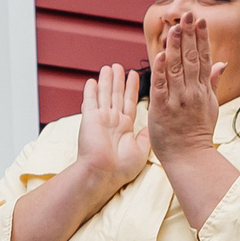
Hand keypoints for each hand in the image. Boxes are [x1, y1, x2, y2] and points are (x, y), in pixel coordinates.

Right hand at [75, 63, 147, 196]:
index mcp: (125, 127)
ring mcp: (100, 119)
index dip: (131, 88)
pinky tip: (92, 81)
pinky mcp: (89, 119)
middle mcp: (112, 121)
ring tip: (109, 67)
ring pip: (104, 94)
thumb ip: (144, 136)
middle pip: (116, 95)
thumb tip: (150, 127)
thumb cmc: (121, 168)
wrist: (103, 174)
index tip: (134, 75)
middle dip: (118, 80)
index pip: (129, 102)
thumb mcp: (141, 150)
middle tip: (119, 66)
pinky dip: (90, 91)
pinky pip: (90, 101)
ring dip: (106, 81)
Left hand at [146, 13, 226, 160]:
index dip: (201, 38)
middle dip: (189, 35)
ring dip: (175, 46)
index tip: (200, 20)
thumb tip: (221, 63)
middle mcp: (192, 92)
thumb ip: (212, 82)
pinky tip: (160, 54)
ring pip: (176, 68)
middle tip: (188, 14)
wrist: (189, 157)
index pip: (203, 58)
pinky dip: (160, 70)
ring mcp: (177, 100)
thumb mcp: (210, 105)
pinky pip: (160, 86)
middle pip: (190, 58)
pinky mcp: (162, 109)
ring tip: (175, 26)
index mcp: (203, 89)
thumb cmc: (197, 132)